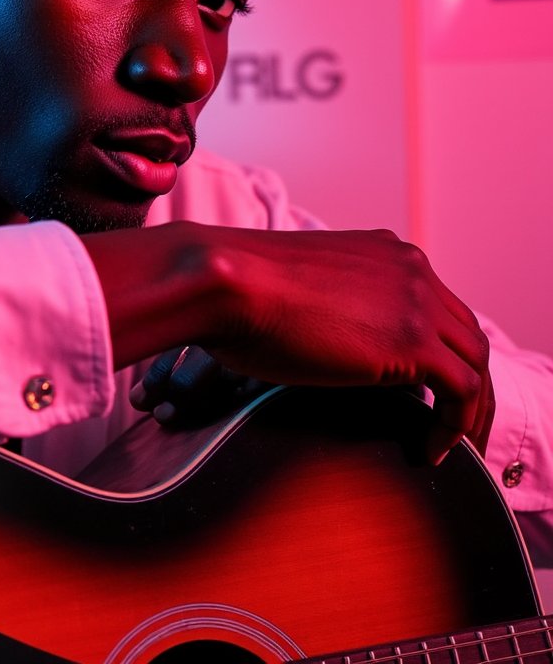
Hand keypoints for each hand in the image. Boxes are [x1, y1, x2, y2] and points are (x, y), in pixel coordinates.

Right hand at [83, 223, 493, 464]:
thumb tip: (316, 344)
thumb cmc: (236, 290)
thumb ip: (328, 309)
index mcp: (381, 251)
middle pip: (464, 331)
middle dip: (465, 381)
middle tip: (451, 423)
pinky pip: (463, 390)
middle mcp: (408, 268)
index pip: (434, 303)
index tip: (426, 387)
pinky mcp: (412, 340)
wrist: (224, 281)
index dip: (438, 350)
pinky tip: (430, 449)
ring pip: (476, 362)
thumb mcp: (297, 291)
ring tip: (450, 446)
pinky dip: (455, 425)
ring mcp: (415, 301)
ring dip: (469, 409)